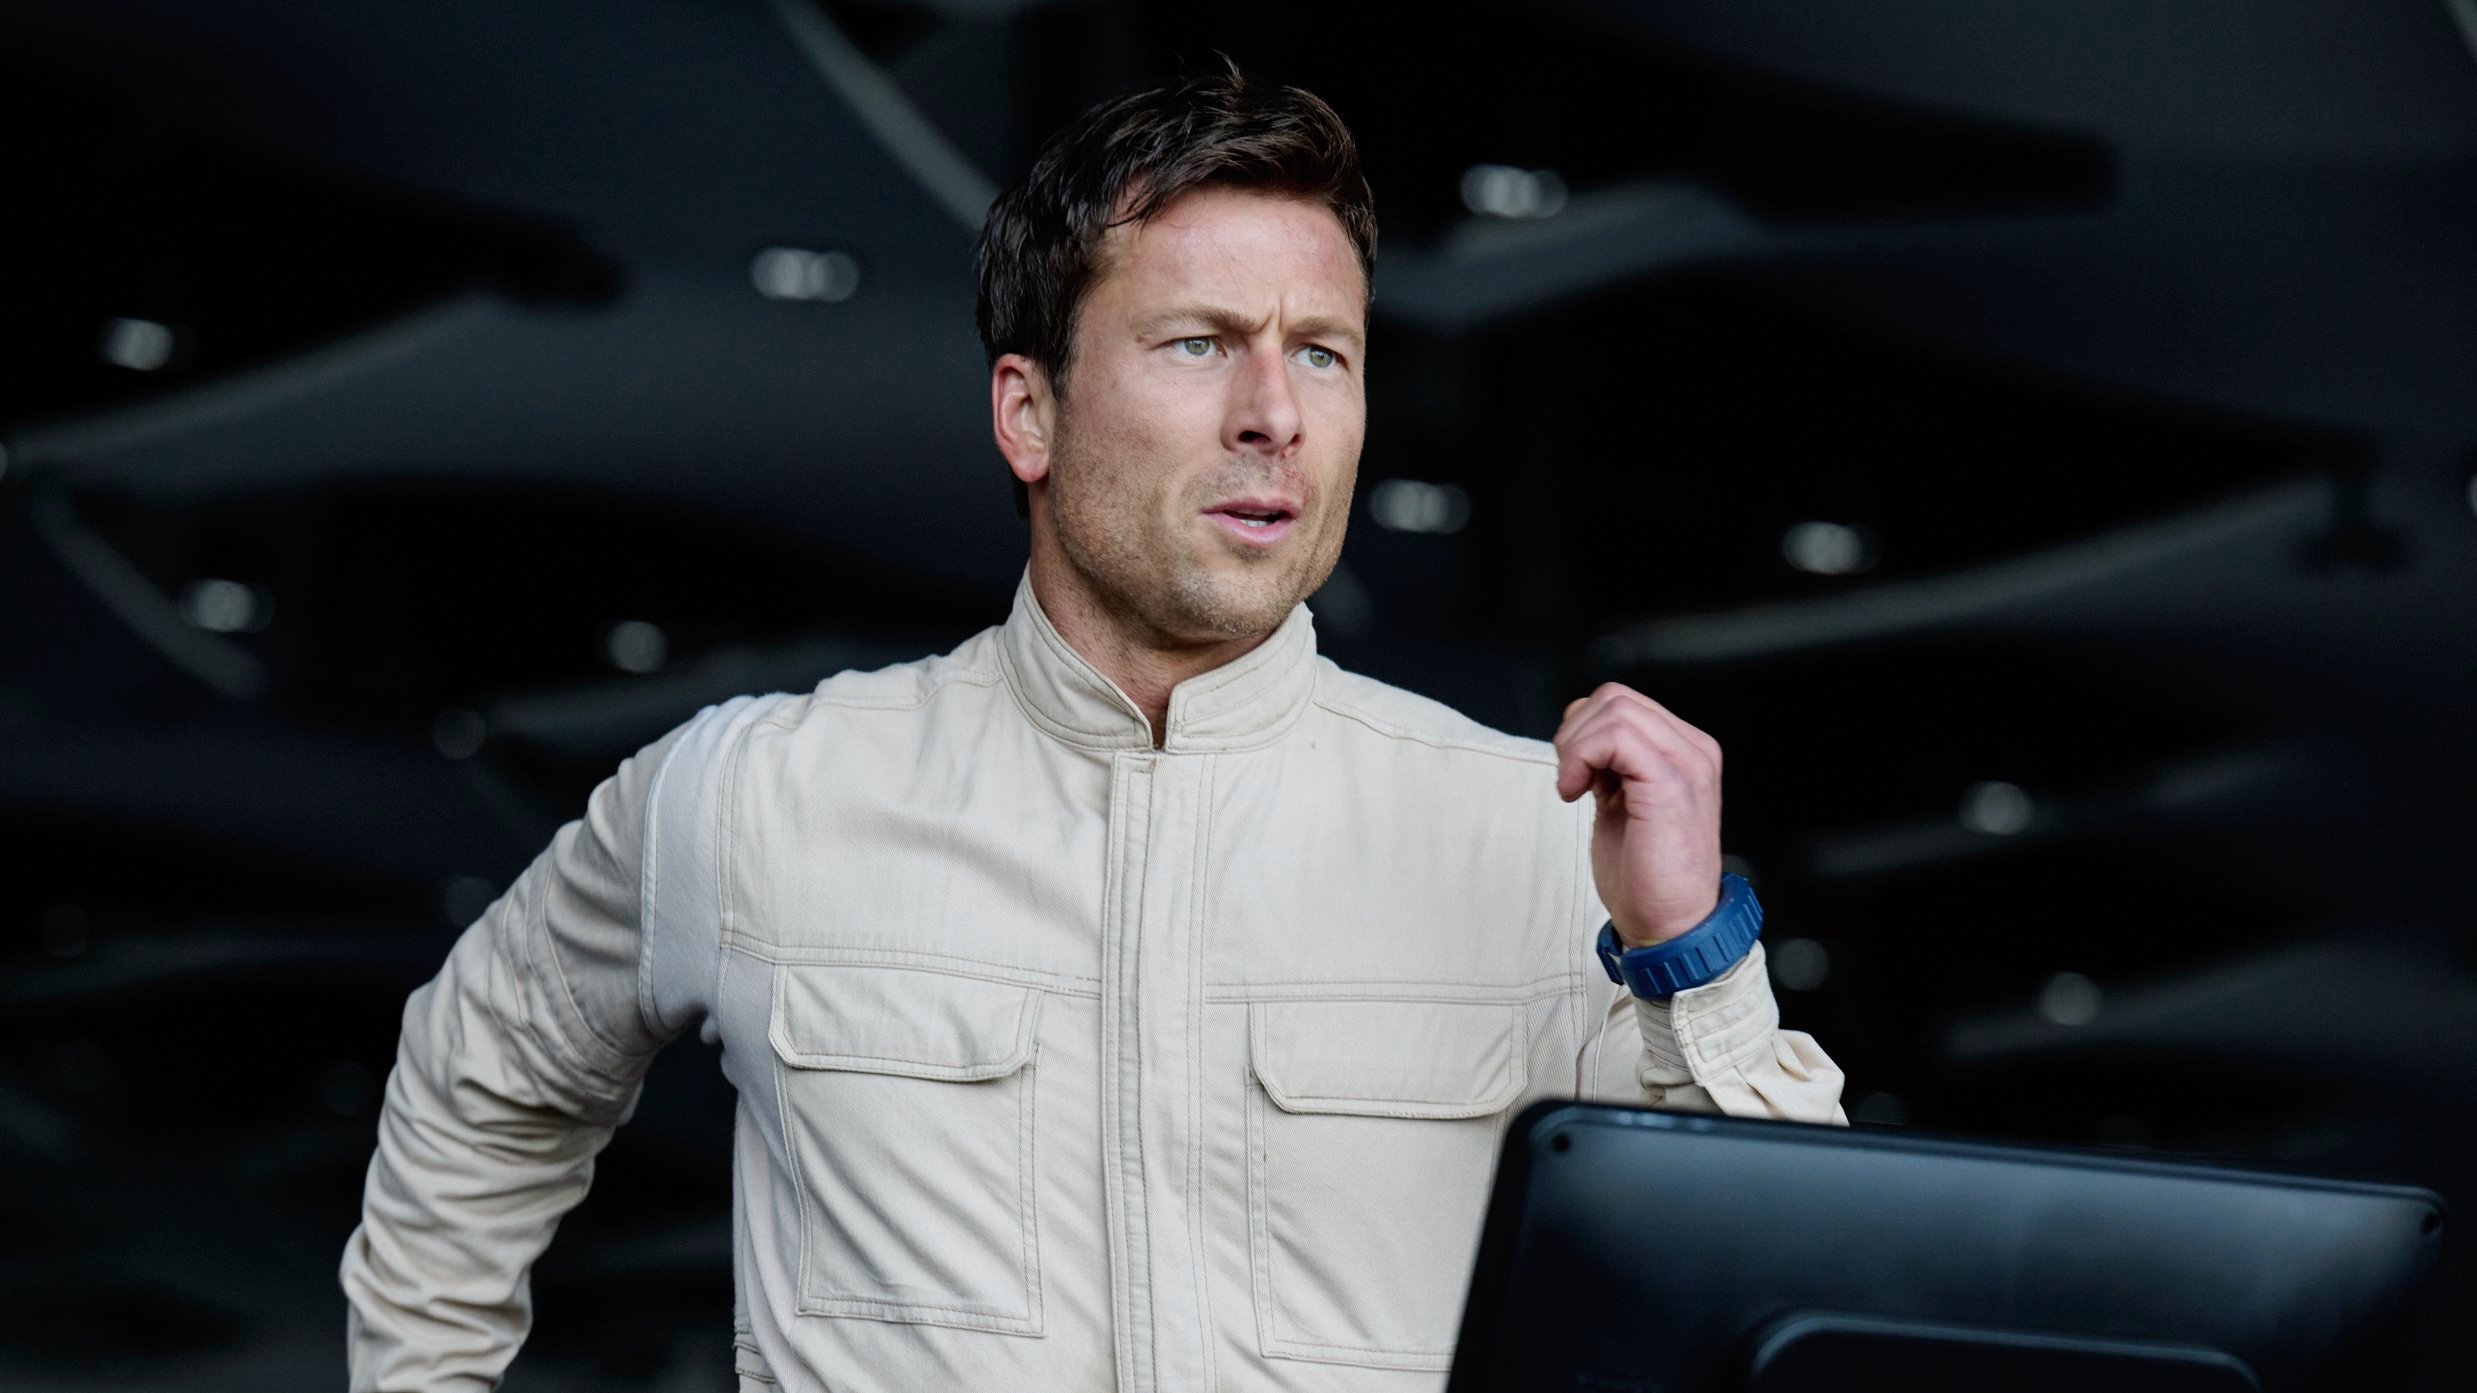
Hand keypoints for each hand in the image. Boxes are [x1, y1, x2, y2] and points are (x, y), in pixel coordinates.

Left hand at [1552, 683, 1724, 946]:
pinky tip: (1577, 793)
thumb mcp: (1623, 802)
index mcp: (1684, 751)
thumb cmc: (1646, 875)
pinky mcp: (1671, 783)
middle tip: (1571, 779)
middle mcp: (1693, 750)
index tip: (1576, 774)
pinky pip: (1616, 737)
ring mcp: (1687, 763)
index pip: (1623, 702)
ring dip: (1576, 746)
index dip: (1584, 730)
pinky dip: (1582, 758)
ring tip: (1576, 787)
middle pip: (1615, 697)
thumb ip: (1611, 764)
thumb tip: (1581, 735)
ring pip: (1614, 708)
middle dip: (1575, 733)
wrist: (1671, 925)